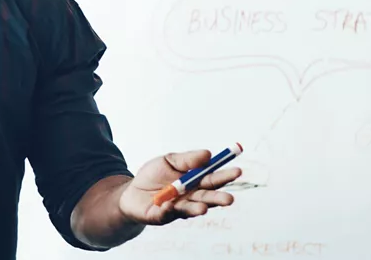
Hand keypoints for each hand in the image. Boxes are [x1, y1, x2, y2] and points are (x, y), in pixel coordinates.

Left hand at [117, 150, 240, 225]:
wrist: (132, 191)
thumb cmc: (154, 175)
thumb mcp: (169, 160)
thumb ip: (188, 159)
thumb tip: (208, 154)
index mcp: (196, 182)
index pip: (214, 178)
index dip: (225, 175)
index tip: (238, 170)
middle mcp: (191, 197)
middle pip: (207, 197)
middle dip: (218, 198)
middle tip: (229, 199)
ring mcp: (178, 208)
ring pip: (191, 209)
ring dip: (197, 209)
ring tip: (203, 208)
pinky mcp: (162, 216)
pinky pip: (166, 213)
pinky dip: (168, 210)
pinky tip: (169, 205)